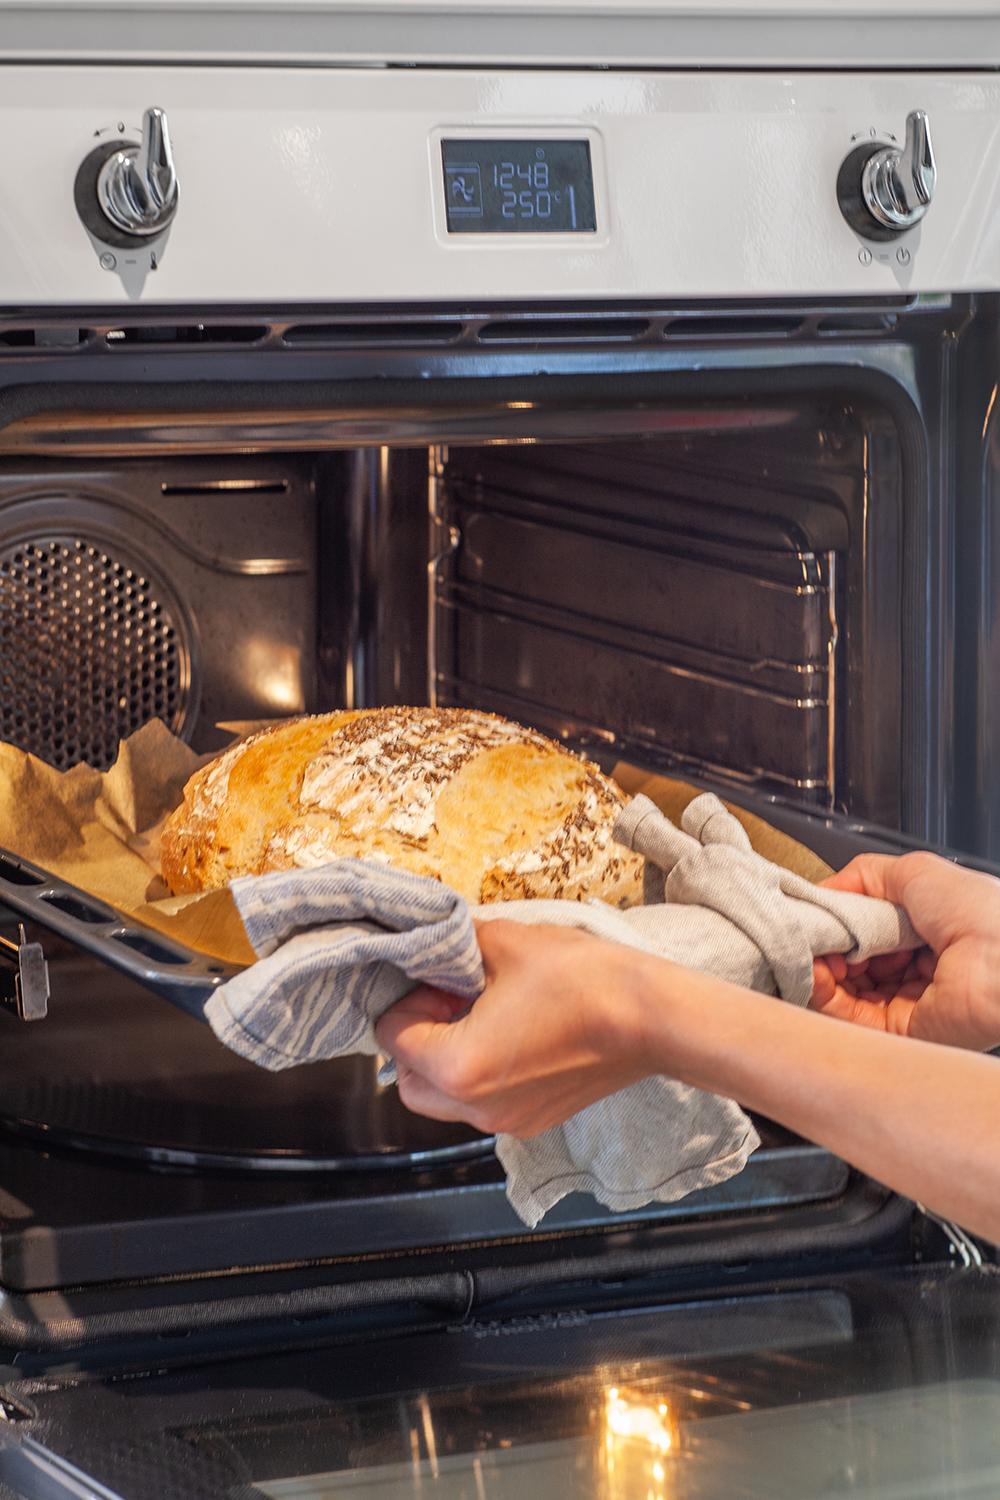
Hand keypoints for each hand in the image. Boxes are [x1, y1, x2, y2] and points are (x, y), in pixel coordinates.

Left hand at [374, 919, 652, 1136]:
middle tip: (448, 999)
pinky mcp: (535, 1121)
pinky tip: (512, 1033)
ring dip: (447, 1059)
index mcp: (459, 1067)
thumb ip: (454, 945)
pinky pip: (484, 1104)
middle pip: (410, 1083)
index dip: (407, 999)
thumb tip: (434, 944)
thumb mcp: (504, 942)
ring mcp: (508, 1121)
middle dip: (417, 1038)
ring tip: (481, 1013)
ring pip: (445, 1099)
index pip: (394, 1037)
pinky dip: (480, 1074)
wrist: (650, 1017)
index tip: (440, 978)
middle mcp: (477, 1108)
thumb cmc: (580, 979)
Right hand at [810, 851, 999, 1049]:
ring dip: (818, 969)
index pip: (866, 930)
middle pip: (851, 960)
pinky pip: (848, 1016)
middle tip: (809, 932)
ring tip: (811, 952)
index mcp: (927, 932)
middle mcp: (917, 968)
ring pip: (843, 990)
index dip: (837, 920)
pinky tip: (818, 972)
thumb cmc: (978, 913)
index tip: (814, 912)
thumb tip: (824, 891)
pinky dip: (824, 994)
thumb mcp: (916, 872)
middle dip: (824, 945)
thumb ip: (865, 876)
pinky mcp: (898, 1032)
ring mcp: (907, 1002)